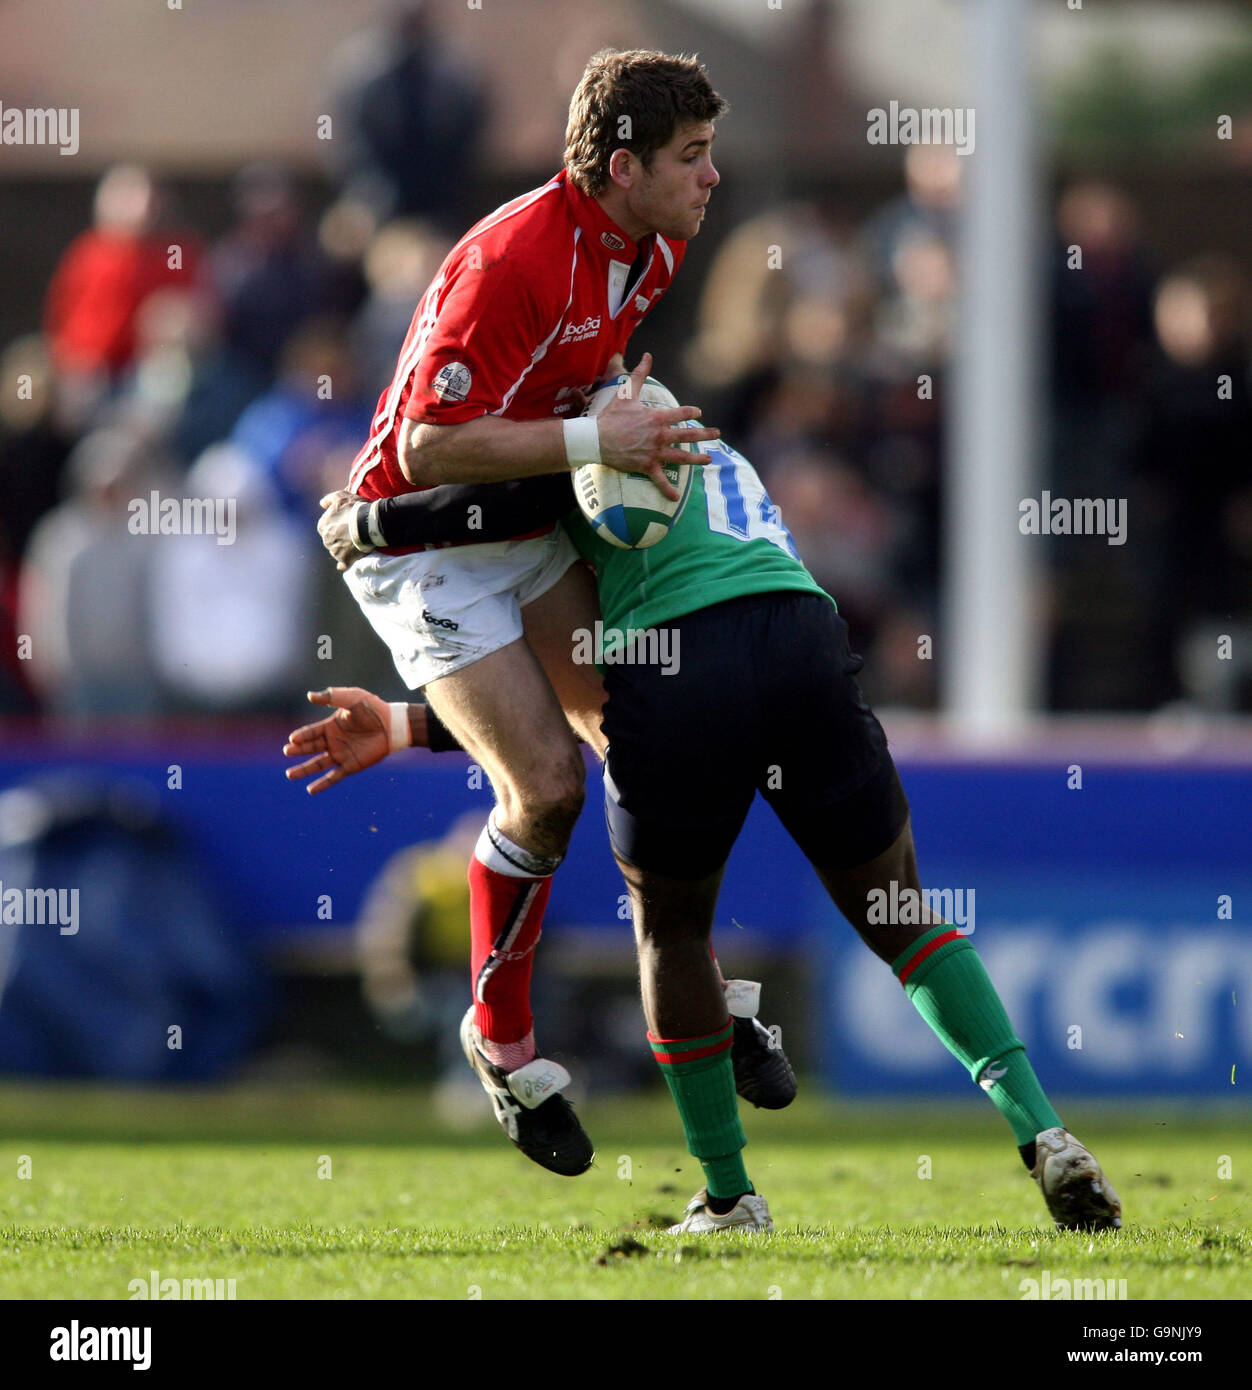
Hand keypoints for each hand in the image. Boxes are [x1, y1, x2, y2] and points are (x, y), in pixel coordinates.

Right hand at [284, 687, 408, 793]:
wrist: (393, 724)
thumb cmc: (373, 708)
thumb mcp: (351, 697)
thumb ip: (331, 696)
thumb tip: (309, 696)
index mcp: (331, 726)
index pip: (310, 732)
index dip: (301, 735)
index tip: (292, 738)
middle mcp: (333, 741)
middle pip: (311, 748)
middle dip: (298, 750)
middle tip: (287, 751)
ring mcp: (341, 755)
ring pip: (318, 764)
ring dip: (304, 770)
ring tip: (290, 775)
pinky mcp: (351, 766)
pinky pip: (334, 777)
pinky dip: (323, 784)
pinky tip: (310, 790)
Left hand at [318, 490, 369, 570]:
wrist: (368, 523)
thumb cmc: (355, 509)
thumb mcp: (341, 497)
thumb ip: (329, 499)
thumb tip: (322, 504)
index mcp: (322, 526)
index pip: (327, 526)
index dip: (338, 524)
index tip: (347, 523)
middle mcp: (325, 539)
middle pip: (332, 539)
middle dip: (340, 537)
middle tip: (353, 533)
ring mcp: (334, 551)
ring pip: (337, 551)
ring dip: (344, 549)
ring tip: (356, 543)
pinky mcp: (344, 560)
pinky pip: (342, 564)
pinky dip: (344, 564)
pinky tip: (348, 562)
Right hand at [594, 352, 719, 501]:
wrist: (596, 438)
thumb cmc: (611, 416)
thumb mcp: (626, 394)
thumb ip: (639, 375)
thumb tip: (647, 355)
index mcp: (657, 418)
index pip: (682, 413)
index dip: (691, 412)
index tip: (698, 412)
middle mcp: (659, 435)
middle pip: (688, 435)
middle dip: (705, 434)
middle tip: (717, 434)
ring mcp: (654, 452)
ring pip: (681, 457)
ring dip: (697, 459)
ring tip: (709, 459)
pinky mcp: (646, 466)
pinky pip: (660, 479)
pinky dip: (667, 490)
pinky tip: (676, 498)